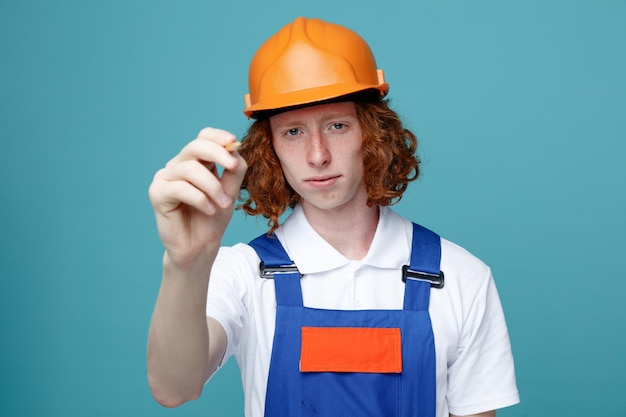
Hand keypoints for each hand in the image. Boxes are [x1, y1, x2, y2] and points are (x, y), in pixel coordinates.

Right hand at [148, 127, 247, 267]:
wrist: (200, 247)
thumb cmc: (213, 219)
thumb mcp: (230, 191)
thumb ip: (234, 170)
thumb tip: (236, 148)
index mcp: (196, 162)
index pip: (203, 137)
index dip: (218, 136)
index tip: (234, 143)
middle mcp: (178, 166)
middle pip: (196, 146)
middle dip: (218, 154)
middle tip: (233, 168)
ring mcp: (165, 178)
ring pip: (191, 169)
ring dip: (212, 187)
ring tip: (222, 204)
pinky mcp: (157, 193)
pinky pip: (181, 188)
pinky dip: (200, 199)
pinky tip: (209, 210)